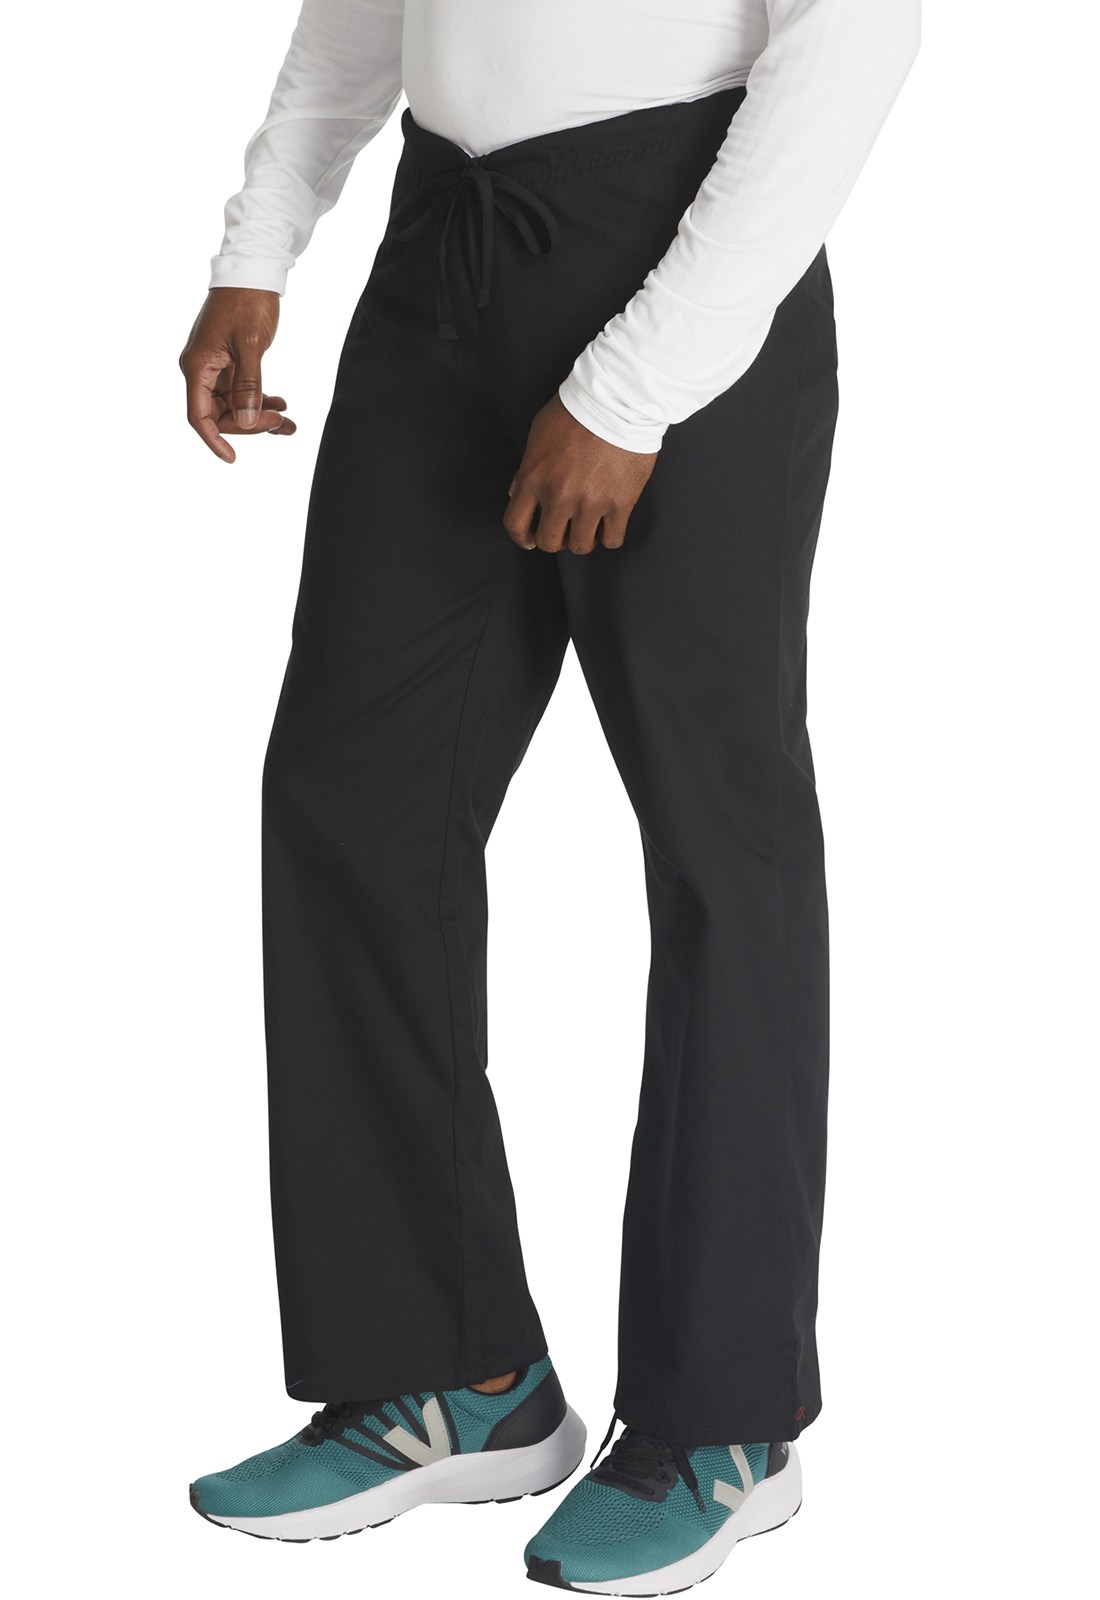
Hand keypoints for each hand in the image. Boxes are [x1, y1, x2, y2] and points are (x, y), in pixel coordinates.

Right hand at [179, 288, 296, 462]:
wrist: (253, 270)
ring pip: (233, 404)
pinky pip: (241, 390)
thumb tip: (248, 421)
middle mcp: (201, 368)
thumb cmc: (247, 301)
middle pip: (218, 413)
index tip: (232, 458)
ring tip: (288, 422)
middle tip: (280, 422)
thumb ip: (248, 385)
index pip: (199, 415)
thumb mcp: (250, 345)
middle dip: (249, 424)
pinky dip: (261, 398)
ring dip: (259, 414)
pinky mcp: (229, 360)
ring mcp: (215, 365)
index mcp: (198, 365)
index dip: (214, 439)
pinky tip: (282, 403)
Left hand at [504, 395, 656, 553]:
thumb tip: (516, 492)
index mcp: (534, 480)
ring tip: (588, 526)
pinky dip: (609, 537)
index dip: (521, 537)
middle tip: (564, 528)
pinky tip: (609, 525)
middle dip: (554, 539)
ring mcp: (591, 503)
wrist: (617, 400)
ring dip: (582, 539)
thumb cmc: (575, 411)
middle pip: (549, 542)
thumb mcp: (539, 434)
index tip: (529, 538)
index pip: (516, 525)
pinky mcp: (620, 504)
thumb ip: (526, 468)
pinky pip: (612, 539)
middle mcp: (559, 497)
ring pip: (581, 546)